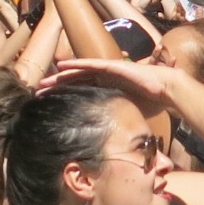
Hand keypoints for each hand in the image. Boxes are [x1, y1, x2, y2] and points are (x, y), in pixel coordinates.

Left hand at [45, 54, 184, 109]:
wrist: (165, 91)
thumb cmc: (150, 103)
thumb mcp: (126, 113)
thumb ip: (115, 119)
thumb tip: (106, 140)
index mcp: (105, 88)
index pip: (80, 92)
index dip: (63, 97)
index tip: (47, 104)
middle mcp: (103, 78)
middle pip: (74, 82)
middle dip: (55, 87)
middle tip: (38, 93)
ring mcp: (107, 70)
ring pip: (78, 72)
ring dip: (60, 76)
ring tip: (44, 81)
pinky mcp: (112, 66)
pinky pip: (91, 64)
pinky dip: (76, 65)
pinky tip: (62, 67)